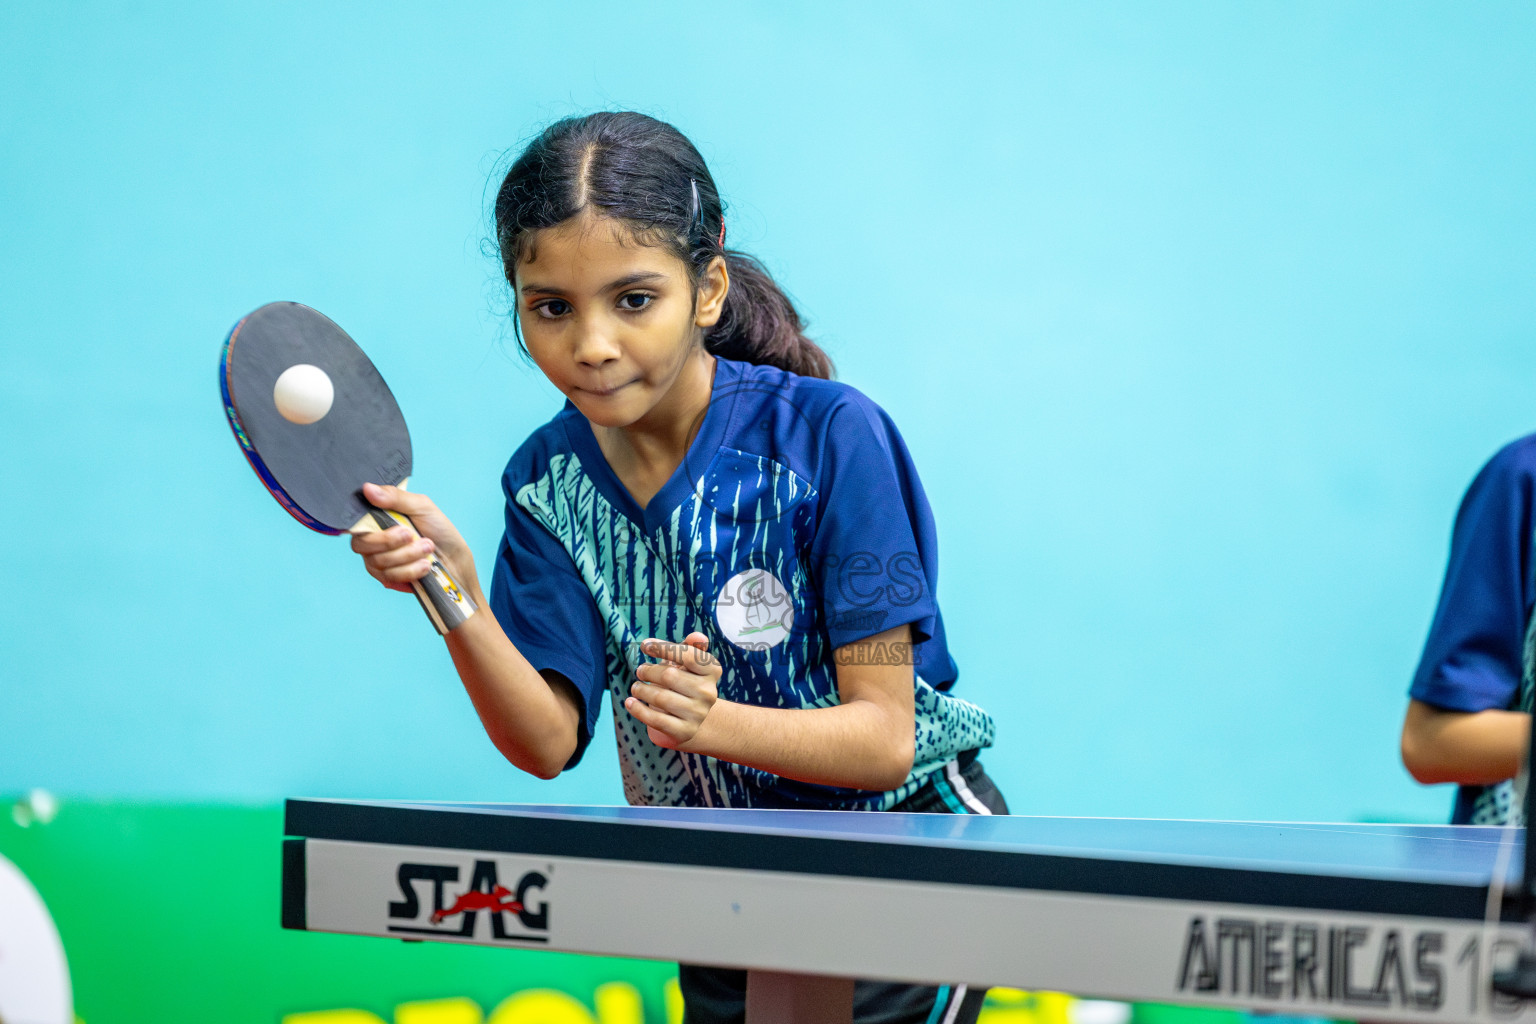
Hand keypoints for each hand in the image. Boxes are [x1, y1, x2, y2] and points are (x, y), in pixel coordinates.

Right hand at [350, 482, 479, 598]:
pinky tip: (425, 564)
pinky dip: (411, 570)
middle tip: (412, 535)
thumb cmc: (439, 530)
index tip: (393, 525)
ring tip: (428, 548)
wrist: (456, 559)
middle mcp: (372, 542)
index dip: (363, 526)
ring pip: (378, 562)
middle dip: (391, 541)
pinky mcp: (388, 579)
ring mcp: (378, 562)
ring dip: (408, 555)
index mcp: (377, 520)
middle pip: (362, 544)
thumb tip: (368, 488)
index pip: (354, 523)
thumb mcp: (421, 507)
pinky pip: (389, 577)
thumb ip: (395, 497)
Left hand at [626, 632, 721, 749]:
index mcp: (712, 671)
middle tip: (640, 670)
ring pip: (660, 697)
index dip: (663, 648)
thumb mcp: (688, 663)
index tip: (644, 646)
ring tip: (636, 687)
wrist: (692, 718)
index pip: (687, 655)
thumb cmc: (685, 681)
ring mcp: (698, 714)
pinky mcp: (685, 731)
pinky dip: (638, 709)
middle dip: (649, 671)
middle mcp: (709, 693)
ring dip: (641, 689)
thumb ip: (691, 647)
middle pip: (669, 675)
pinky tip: (630, 702)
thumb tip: (697, 636)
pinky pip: (655, 719)